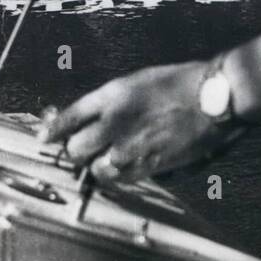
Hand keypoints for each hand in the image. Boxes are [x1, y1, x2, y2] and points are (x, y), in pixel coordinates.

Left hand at [38, 61, 243, 182]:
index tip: (45, 137)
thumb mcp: (139, 82)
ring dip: (96, 165)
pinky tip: (124, 166)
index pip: (68, 117)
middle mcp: (115, 122)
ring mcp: (130, 147)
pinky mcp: (148, 165)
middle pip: (75, 149)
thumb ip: (110, 102)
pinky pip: (119, 179)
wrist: (215, 97)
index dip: (52, 130)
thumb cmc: (181, 84)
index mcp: (111, 96)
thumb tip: (86, 120)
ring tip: (107, 158)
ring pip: (94, 168)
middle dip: (76, 150)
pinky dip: (117, 175)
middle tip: (83, 148)